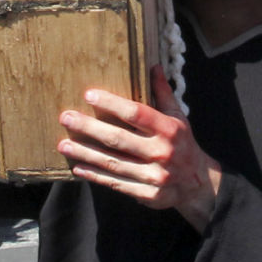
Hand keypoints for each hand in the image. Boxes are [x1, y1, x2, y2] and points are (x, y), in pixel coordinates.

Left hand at [58, 66, 223, 230]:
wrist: (198, 183)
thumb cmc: (183, 144)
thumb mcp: (178, 118)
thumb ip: (164, 93)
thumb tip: (154, 66)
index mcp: (170, 130)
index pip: (137, 113)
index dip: (112, 103)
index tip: (89, 95)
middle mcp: (162, 152)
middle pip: (119, 138)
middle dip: (89, 127)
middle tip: (66, 118)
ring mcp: (155, 176)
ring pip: (113, 162)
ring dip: (85, 153)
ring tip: (63, 144)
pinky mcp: (148, 195)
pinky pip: (116, 183)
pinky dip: (95, 176)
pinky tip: (78, 167)